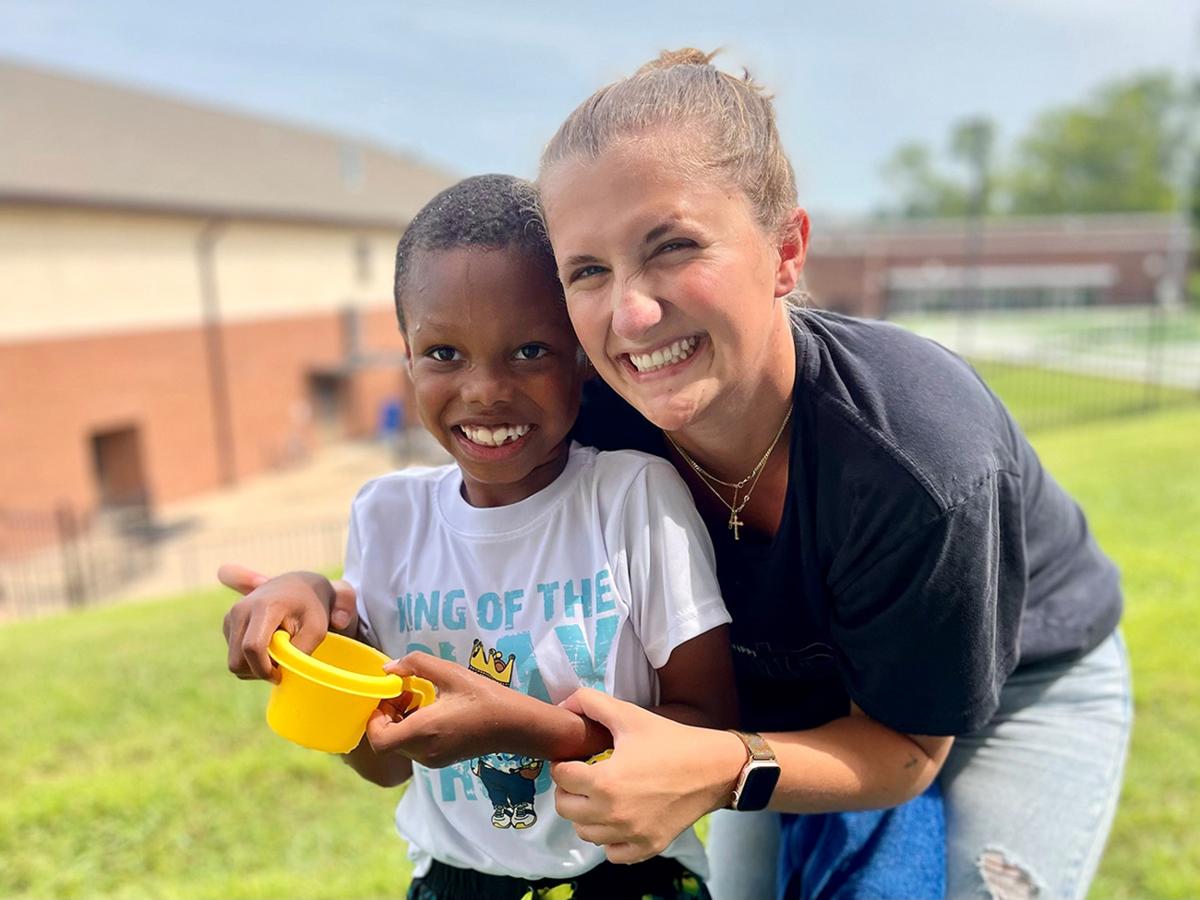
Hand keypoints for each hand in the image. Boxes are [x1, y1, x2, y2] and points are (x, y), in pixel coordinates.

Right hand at [219, 566, 350, 681]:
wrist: (299, 584)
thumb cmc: (313, 606)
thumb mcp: (320, 624)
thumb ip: (309, 645)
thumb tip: (302, 666)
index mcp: (265, 607)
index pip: (253, 648)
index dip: (264, 669)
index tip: (281, 674)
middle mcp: (241, 609)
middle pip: (237, 661)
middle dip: (259, 672)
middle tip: (283, 667)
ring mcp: (231, 616)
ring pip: (234, 662)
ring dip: (255, 668)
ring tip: (278, 654)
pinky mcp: (228, 623)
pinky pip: (234, 656)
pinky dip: (250, 660)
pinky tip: (268, 649)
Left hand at [364, 652, 524, 767]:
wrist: (514, 724)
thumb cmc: (483, 696)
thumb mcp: (450, 672)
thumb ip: (415, 664)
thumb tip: (389, 668)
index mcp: (423, 731)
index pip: (378, 740)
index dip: (375, 719)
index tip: (388, 696)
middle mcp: (423, 751)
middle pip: (387, 742)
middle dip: (387, 716)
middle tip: (402, 692)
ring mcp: (432, 760)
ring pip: (400, 745)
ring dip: (400, 722)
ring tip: (418, 698)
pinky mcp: (440, 760)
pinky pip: (414, 748)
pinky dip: (412, 730)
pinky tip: (431, 711)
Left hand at [550, 688, 745, 863]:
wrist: (714, 768)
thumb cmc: (671, 740)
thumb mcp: (629, 715)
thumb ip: (591, 703)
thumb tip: (564, 706)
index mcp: (605, 781)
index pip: (561, 778)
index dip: (562, 764)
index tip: (572, 759)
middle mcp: (614, 814)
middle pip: (566, 809)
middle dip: (568, 790)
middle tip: (581, 777)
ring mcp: (631, 835)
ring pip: (585, 833)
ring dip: (585, 815)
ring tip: (598, 797)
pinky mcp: (648, 847)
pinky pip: (613, 853)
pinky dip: (610, 839)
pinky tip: (618, 819)